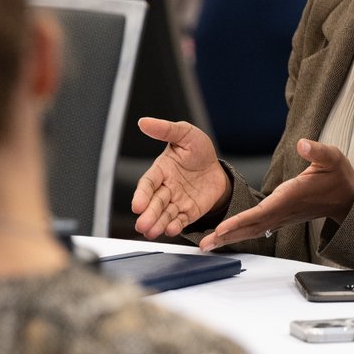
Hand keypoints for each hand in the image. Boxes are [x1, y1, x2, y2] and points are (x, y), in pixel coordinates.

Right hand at [132, 118, 229, 238]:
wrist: (216, 168)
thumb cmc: (198, 150)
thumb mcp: (185, 133)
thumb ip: (165, 129)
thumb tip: (144, 122)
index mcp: (161, 170)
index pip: (148, 183)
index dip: (142, 194)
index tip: (137, 205)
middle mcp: (166, 188)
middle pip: (154, 203)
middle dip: (148, 214)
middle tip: (142, 224)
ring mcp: (177, 201)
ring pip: (164, 214)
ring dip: (157, 223)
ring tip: (151, 232)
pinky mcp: (189, 212)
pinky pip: (181, 220)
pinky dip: (175, 226)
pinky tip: (172, 229)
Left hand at [200, 139, 353, 250]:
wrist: (347, 198)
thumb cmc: (338, 177)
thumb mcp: (332, 157)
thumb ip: (317, 151)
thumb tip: (302, 144)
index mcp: (291, 196)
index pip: (262, 211)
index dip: (241, 220)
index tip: (222, 228)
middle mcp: (283, 211)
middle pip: (251, 227)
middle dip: (227, 236)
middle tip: (204, 245)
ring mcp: (281, 217)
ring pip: (252, 231)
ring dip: (229, 238)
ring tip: (207, 245)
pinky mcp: (280, 218)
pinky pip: (257, 229)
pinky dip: (239, 233)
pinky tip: (225, 236)